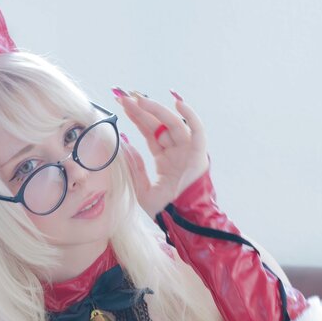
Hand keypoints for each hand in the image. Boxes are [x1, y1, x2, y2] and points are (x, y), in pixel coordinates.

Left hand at [113, 90, 209, 218]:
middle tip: (125, 98)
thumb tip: (124, 147)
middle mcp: (177, 152)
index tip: (122, 105)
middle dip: (142, 110)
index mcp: (165, 159)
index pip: (150, 132)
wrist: (181, 222)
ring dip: (157, 111)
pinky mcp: (198, 154)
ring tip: (140, 100)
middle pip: (159, 125)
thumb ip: (135, 168)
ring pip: (174, 124)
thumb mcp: (142, 189)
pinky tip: (178, 105)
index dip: (137, 118)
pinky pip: (197, 132)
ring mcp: (188, 152)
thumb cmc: (165, 210)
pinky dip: (191, 117)